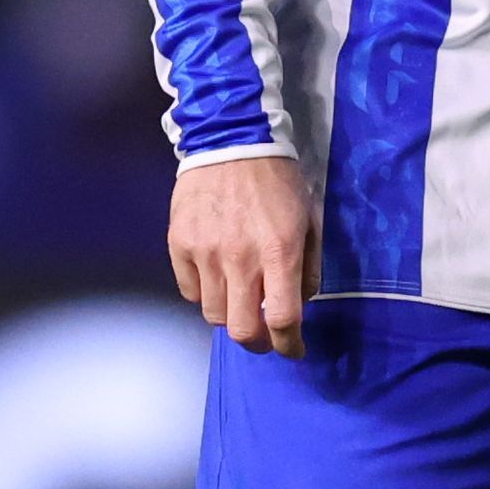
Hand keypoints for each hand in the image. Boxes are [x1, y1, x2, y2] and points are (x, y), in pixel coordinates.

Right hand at [171, 153, 316, 352]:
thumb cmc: (277, 180)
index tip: (293, 349)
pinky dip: (205, 293)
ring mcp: (205, 252)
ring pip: (213, 315)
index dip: (289, 344)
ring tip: (239, 299)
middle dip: (258, 343)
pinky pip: (190, 290)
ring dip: (231, 316)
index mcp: (279, 251)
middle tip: (265, 336)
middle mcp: (240, 258)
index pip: (282, 319)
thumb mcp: (309, 219)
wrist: (231, 139)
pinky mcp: (179, 244)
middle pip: (242, 330)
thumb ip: (308, 267)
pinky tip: (216, 277)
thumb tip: (300, 303)